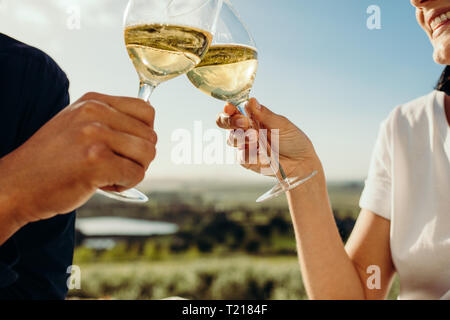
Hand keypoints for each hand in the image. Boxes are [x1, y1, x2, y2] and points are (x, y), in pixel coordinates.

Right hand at [0, 92, 156, 224]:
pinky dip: (125, 185)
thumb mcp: (77, 125)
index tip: (126, 148)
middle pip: (150, 136)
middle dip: (139, 157)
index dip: (143, 135)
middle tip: (114, 167)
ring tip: (108, 175)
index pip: (147, 111)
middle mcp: (95, 112)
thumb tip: (149, 129)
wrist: (16, 185)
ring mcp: (95, 135)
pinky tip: (102, 184)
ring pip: (147, 155)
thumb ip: (109, 120)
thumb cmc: (51, 161)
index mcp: (93, 101)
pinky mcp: (96, 161)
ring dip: (133, 171)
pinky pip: (136, 174)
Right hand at [216, 98, 320, 177]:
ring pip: (231, 139)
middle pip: (225, 122)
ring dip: (242, 137)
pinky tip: (260, 153)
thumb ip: (264, 115)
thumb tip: (251, 101)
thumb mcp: (282, 124)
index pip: (234, 109)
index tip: (230, 108)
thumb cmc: (294, 141)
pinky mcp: (247, 161)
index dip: (229, 108)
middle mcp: (246, 130)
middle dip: (230, 121)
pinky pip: (240, 156)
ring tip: (257, 138)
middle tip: (244, 123)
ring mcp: (245, 146)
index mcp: (254, 117)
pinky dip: (248, 153)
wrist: (301, 163)